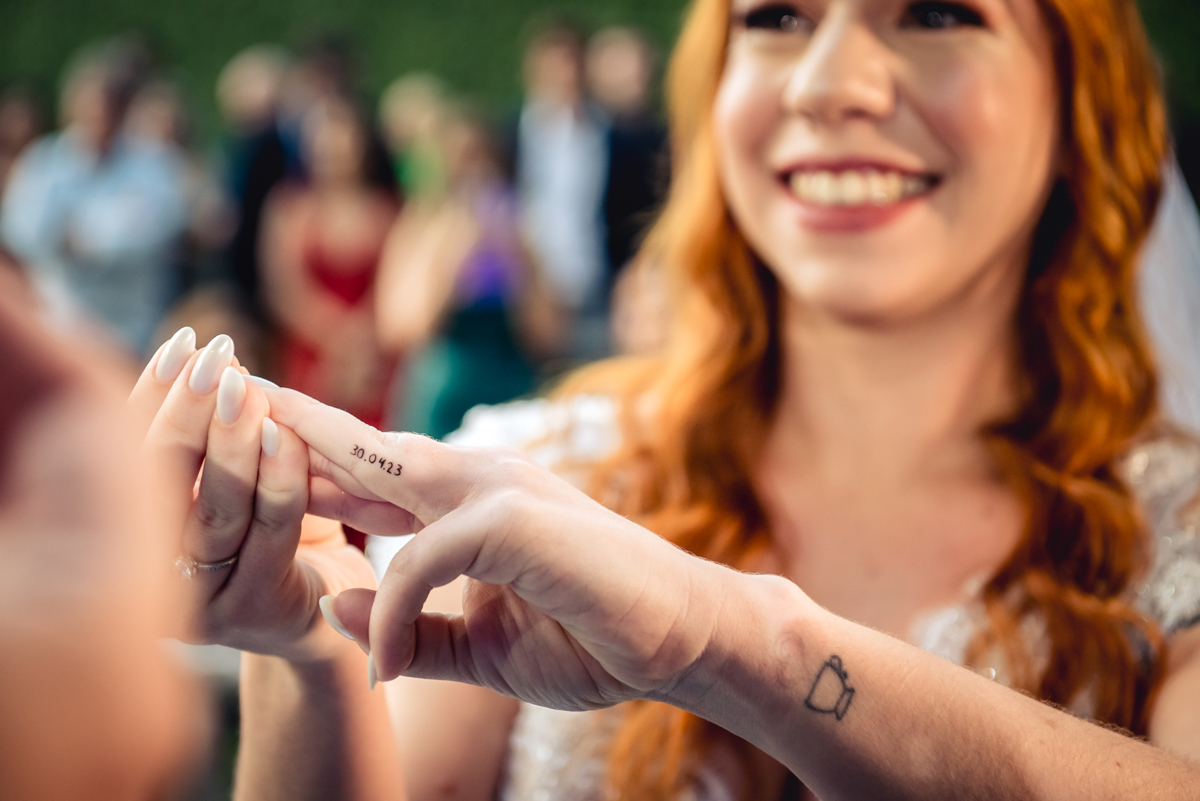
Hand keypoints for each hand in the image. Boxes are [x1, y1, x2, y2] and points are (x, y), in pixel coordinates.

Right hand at [129, 328, 375, 661]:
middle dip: (187, 414)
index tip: (184, 344)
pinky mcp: (256, 609)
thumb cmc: (279, 536)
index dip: (153, 397)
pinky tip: (287, 436)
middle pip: (159, 486)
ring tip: (246, 392)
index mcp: (133, 535)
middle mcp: (152, 577)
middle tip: (214, 362)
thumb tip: (213, 360)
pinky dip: (279, 480)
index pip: (134, 458)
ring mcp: (202, 600)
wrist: (331, 617)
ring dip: (233, 445)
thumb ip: (218, 438)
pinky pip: (272, 533)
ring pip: (215, 512)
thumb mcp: (241, 482)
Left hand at [264, 387, 743, 708]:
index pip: (372, 477)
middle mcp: (479, 480)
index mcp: (469, 504)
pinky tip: (384, 660)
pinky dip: (394, 608)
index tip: (250, 447)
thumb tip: (334, 602)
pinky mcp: (516, 520)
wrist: (681, 641)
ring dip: (311, 461)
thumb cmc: (590, 637)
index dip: (309, 462)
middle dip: (291, 426)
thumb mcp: (479, 647)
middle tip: (218, 391)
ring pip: (383, 468)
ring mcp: (499, 490)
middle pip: (365, 450)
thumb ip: (407, 626)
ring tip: (242, 432)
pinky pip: (422, 560)